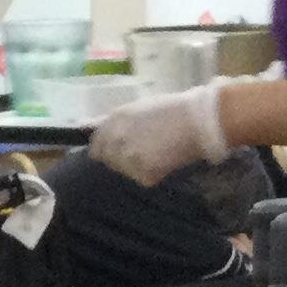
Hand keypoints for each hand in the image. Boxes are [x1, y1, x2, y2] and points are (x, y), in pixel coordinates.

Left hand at [88, 84, 228, 186]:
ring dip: (136, 166)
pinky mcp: (143, 172)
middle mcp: (115, 140)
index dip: (107, 149)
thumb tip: (86, 127)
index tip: (120, 149)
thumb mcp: (137, 108)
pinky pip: (142, 178)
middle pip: (109, 161)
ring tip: (158, 152)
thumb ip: (112, 122)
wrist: (199, 120)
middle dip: (121, 158)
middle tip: (144, 150)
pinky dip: (152, 173)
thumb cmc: (172, 110)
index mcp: (113, 122)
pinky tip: (166, 159)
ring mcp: (128, 158)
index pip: (96, 147)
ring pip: (125, 171)